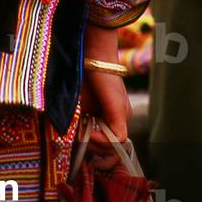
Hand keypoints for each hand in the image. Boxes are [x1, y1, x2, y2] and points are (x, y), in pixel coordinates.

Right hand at [80, 23, 131, 168]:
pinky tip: (90, 132)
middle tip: (80, 139)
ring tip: (84, 134)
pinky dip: (102, 139)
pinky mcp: (121, 112)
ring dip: (97, 144)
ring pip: (114, 144)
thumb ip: (81, 122)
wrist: (91, 54)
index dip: (94, 148)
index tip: (80, 143)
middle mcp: (121, 116)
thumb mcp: (80, 104)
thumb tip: (78, 140)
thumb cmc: (82, 75)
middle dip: (94, 148)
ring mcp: (123, 114)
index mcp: (110, 114)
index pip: (107, 142)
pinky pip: (117, 137)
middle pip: (111, 146)